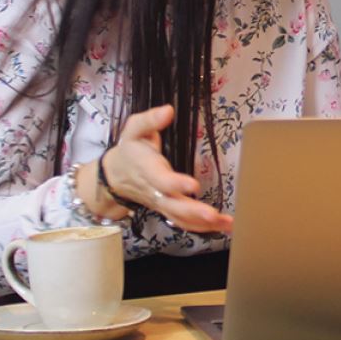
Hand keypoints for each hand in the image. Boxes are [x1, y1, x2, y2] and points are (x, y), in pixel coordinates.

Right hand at [101, 105, 233, 232]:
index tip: (194, 186)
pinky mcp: (168, 209)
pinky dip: (203, 228)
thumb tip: (168, 111)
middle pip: (173, 205)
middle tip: (213, 215)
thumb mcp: (133, 130)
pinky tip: (223, 227)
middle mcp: (155, 190)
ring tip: (226, 223)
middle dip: (193, 212)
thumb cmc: (129, 150)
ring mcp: (161, 203)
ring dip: (203, 223)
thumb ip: (149, 120)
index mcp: (148, 170)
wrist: (114, 176)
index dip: (176, 184)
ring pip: (180, 218)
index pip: (161, 180)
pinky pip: (184, 222)